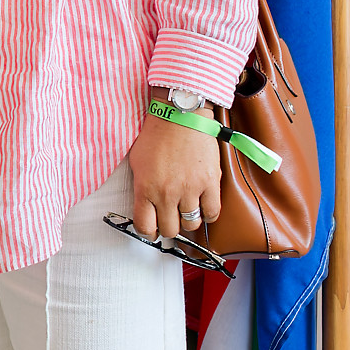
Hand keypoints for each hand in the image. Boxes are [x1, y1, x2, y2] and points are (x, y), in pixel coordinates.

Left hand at [129, 99, 221, 241]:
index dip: (148, 232)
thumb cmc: (156, 136)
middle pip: (170, 229)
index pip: (145, 227)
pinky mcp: (209, 183)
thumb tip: (144, 208)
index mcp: (145, 188)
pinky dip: (208, 215)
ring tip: (185, 212)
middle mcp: (166, 193)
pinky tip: (202, 208)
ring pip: (191, 224)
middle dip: (168, 228)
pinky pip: (212, 212)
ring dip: (188, 221)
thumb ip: (140, 187)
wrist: (179, 117)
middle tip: (170, 220)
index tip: (151, 229)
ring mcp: (189, 190)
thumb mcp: (137, 163)